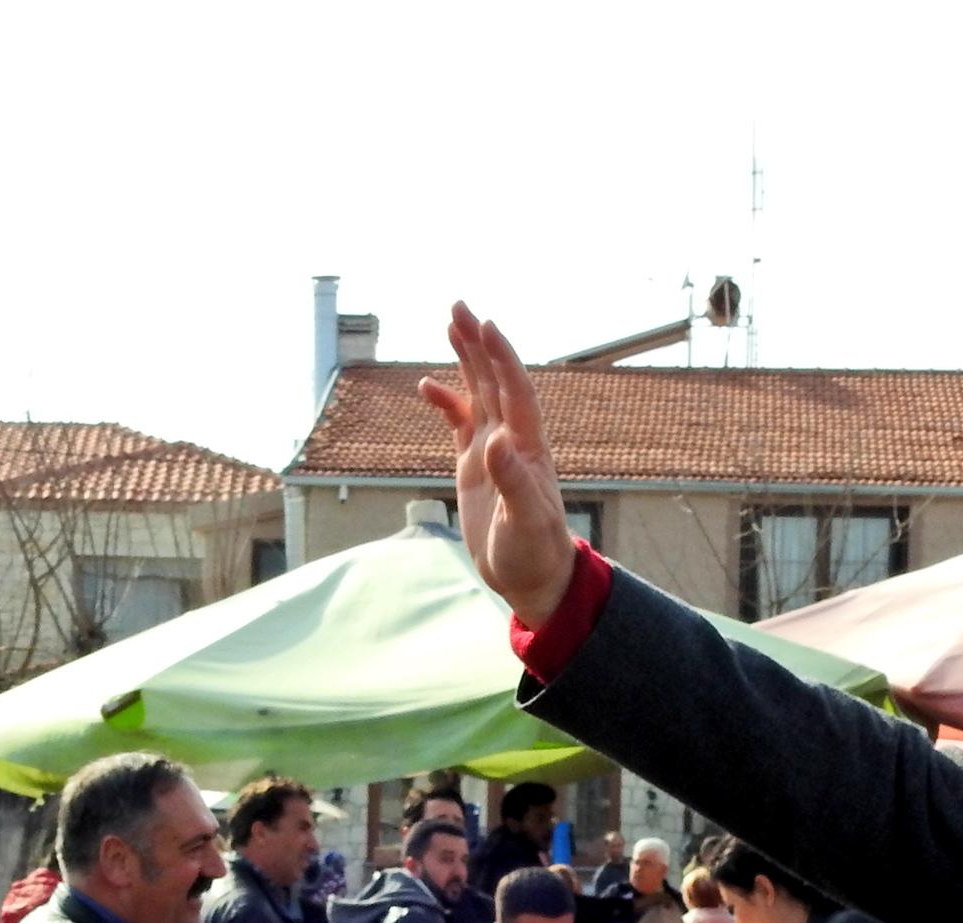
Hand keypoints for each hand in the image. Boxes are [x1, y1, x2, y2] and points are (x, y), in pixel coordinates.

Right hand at [421, 303, 577, 626]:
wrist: (532, 576)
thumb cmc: (535, 552)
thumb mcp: (524, 521)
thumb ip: (513, 481)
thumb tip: (496, 441)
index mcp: (527, 447)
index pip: (515, 391)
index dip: (502, 359)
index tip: (486, 326)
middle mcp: (511, 441)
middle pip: (495, 381)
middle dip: (478, 343)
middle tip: (459, 306)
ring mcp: (493, 451)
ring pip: (478, 394)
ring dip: (466, 360)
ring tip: (450, 324)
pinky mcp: (476, 466)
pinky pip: (460, 424)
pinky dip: (446, 404)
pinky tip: (427, 386)